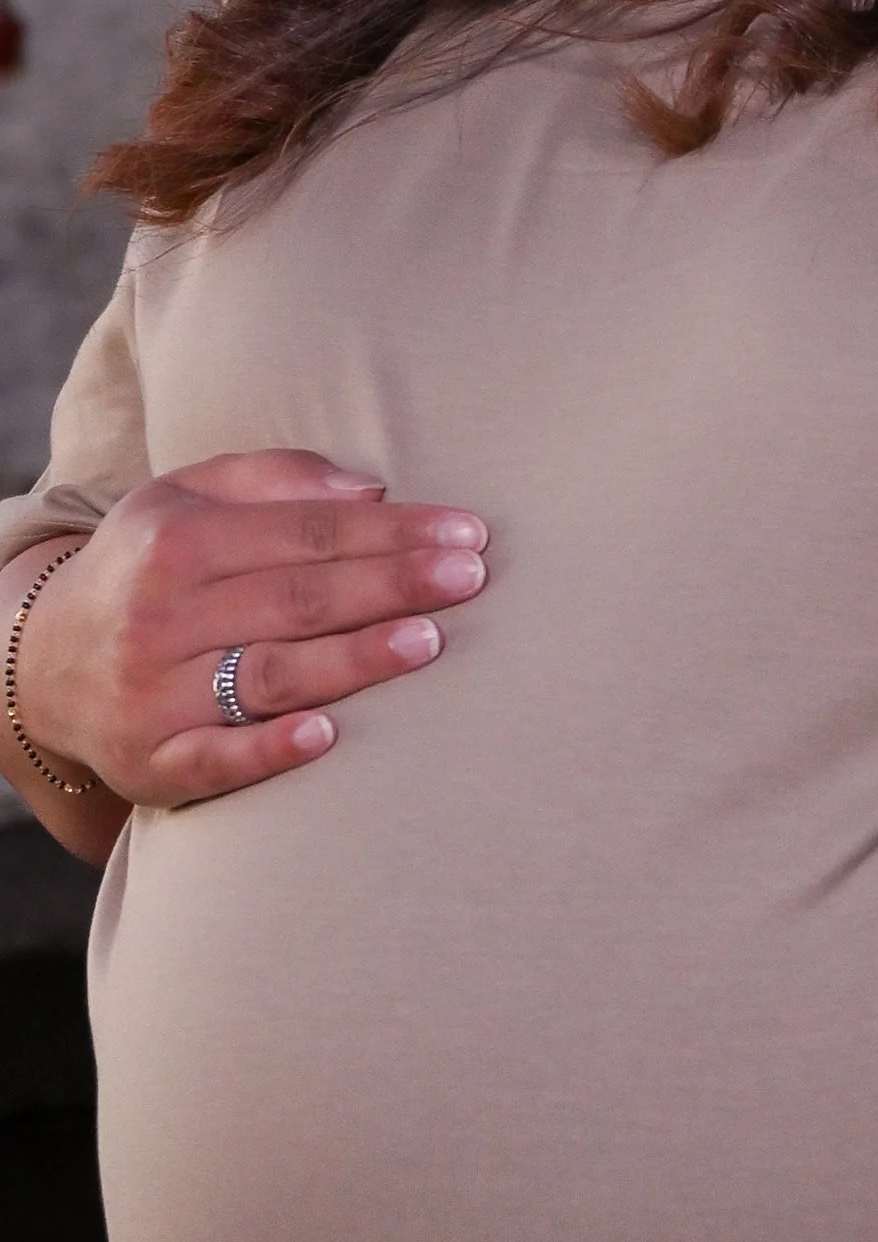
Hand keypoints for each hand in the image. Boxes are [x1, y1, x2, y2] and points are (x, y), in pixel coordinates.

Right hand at [10, 452, 489, 806]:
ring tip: (429, 642)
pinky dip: (269, 750)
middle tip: (471, 578)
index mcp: (179, 542)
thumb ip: (277, 477)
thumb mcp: (186, 497)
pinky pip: (216, 759)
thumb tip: (371, 489)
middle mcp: (162, 616)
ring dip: (354, 660)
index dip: (391, 531)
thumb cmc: (150, 568)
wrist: (41, 662)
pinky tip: (327, 737)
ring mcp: (154, 695)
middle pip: (299, 598)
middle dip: (391, 585)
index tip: (466, 532)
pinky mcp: (152, 764)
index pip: (307, 532)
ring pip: (269, 674)